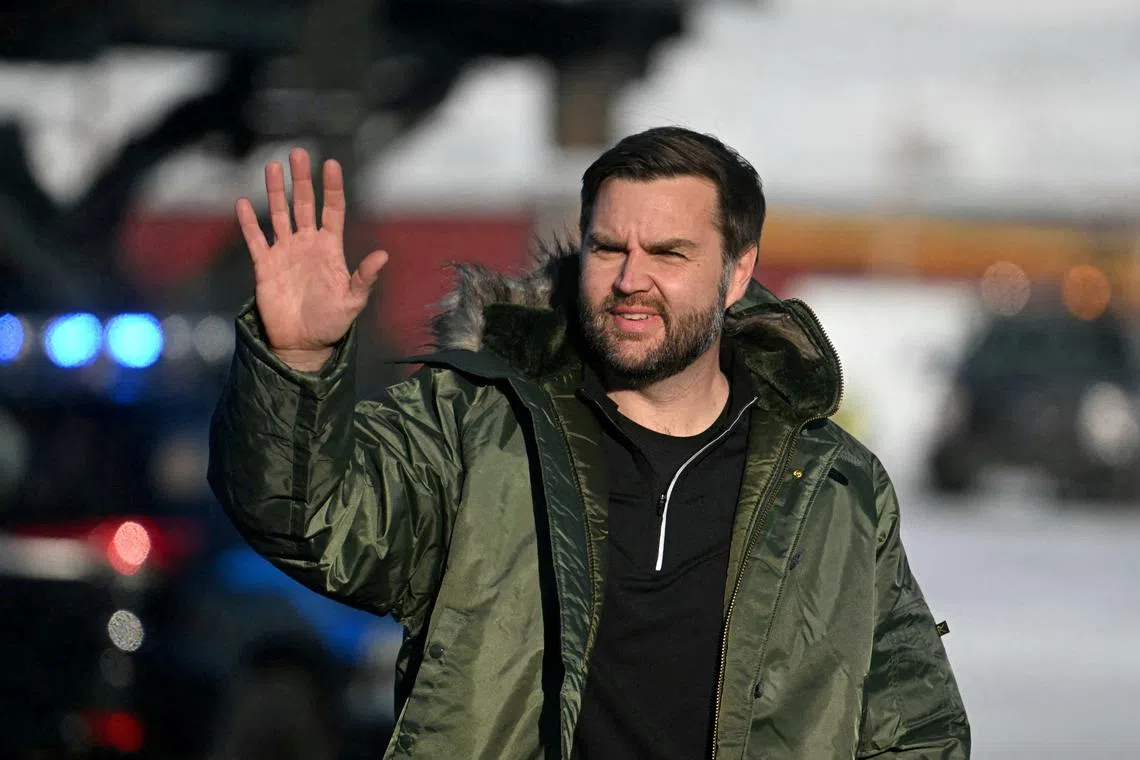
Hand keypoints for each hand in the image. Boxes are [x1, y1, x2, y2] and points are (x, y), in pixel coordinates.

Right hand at [236, 148, 387, 371]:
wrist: (303, 343)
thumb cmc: (332, 322)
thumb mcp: (353, 301)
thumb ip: (365, 278)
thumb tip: (383, 255)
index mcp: (330, 249)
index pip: (332, 210)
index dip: (332, 188)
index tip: (331, 164)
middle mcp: (307, 244)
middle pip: (304, 204)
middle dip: (302, 179)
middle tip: (298, 153)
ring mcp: (285, 253)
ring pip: (279, 214)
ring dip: (275, 191)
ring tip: (272, 167)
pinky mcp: (265, 266)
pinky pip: (255, 239)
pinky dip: (248, 223)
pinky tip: (243, 203)